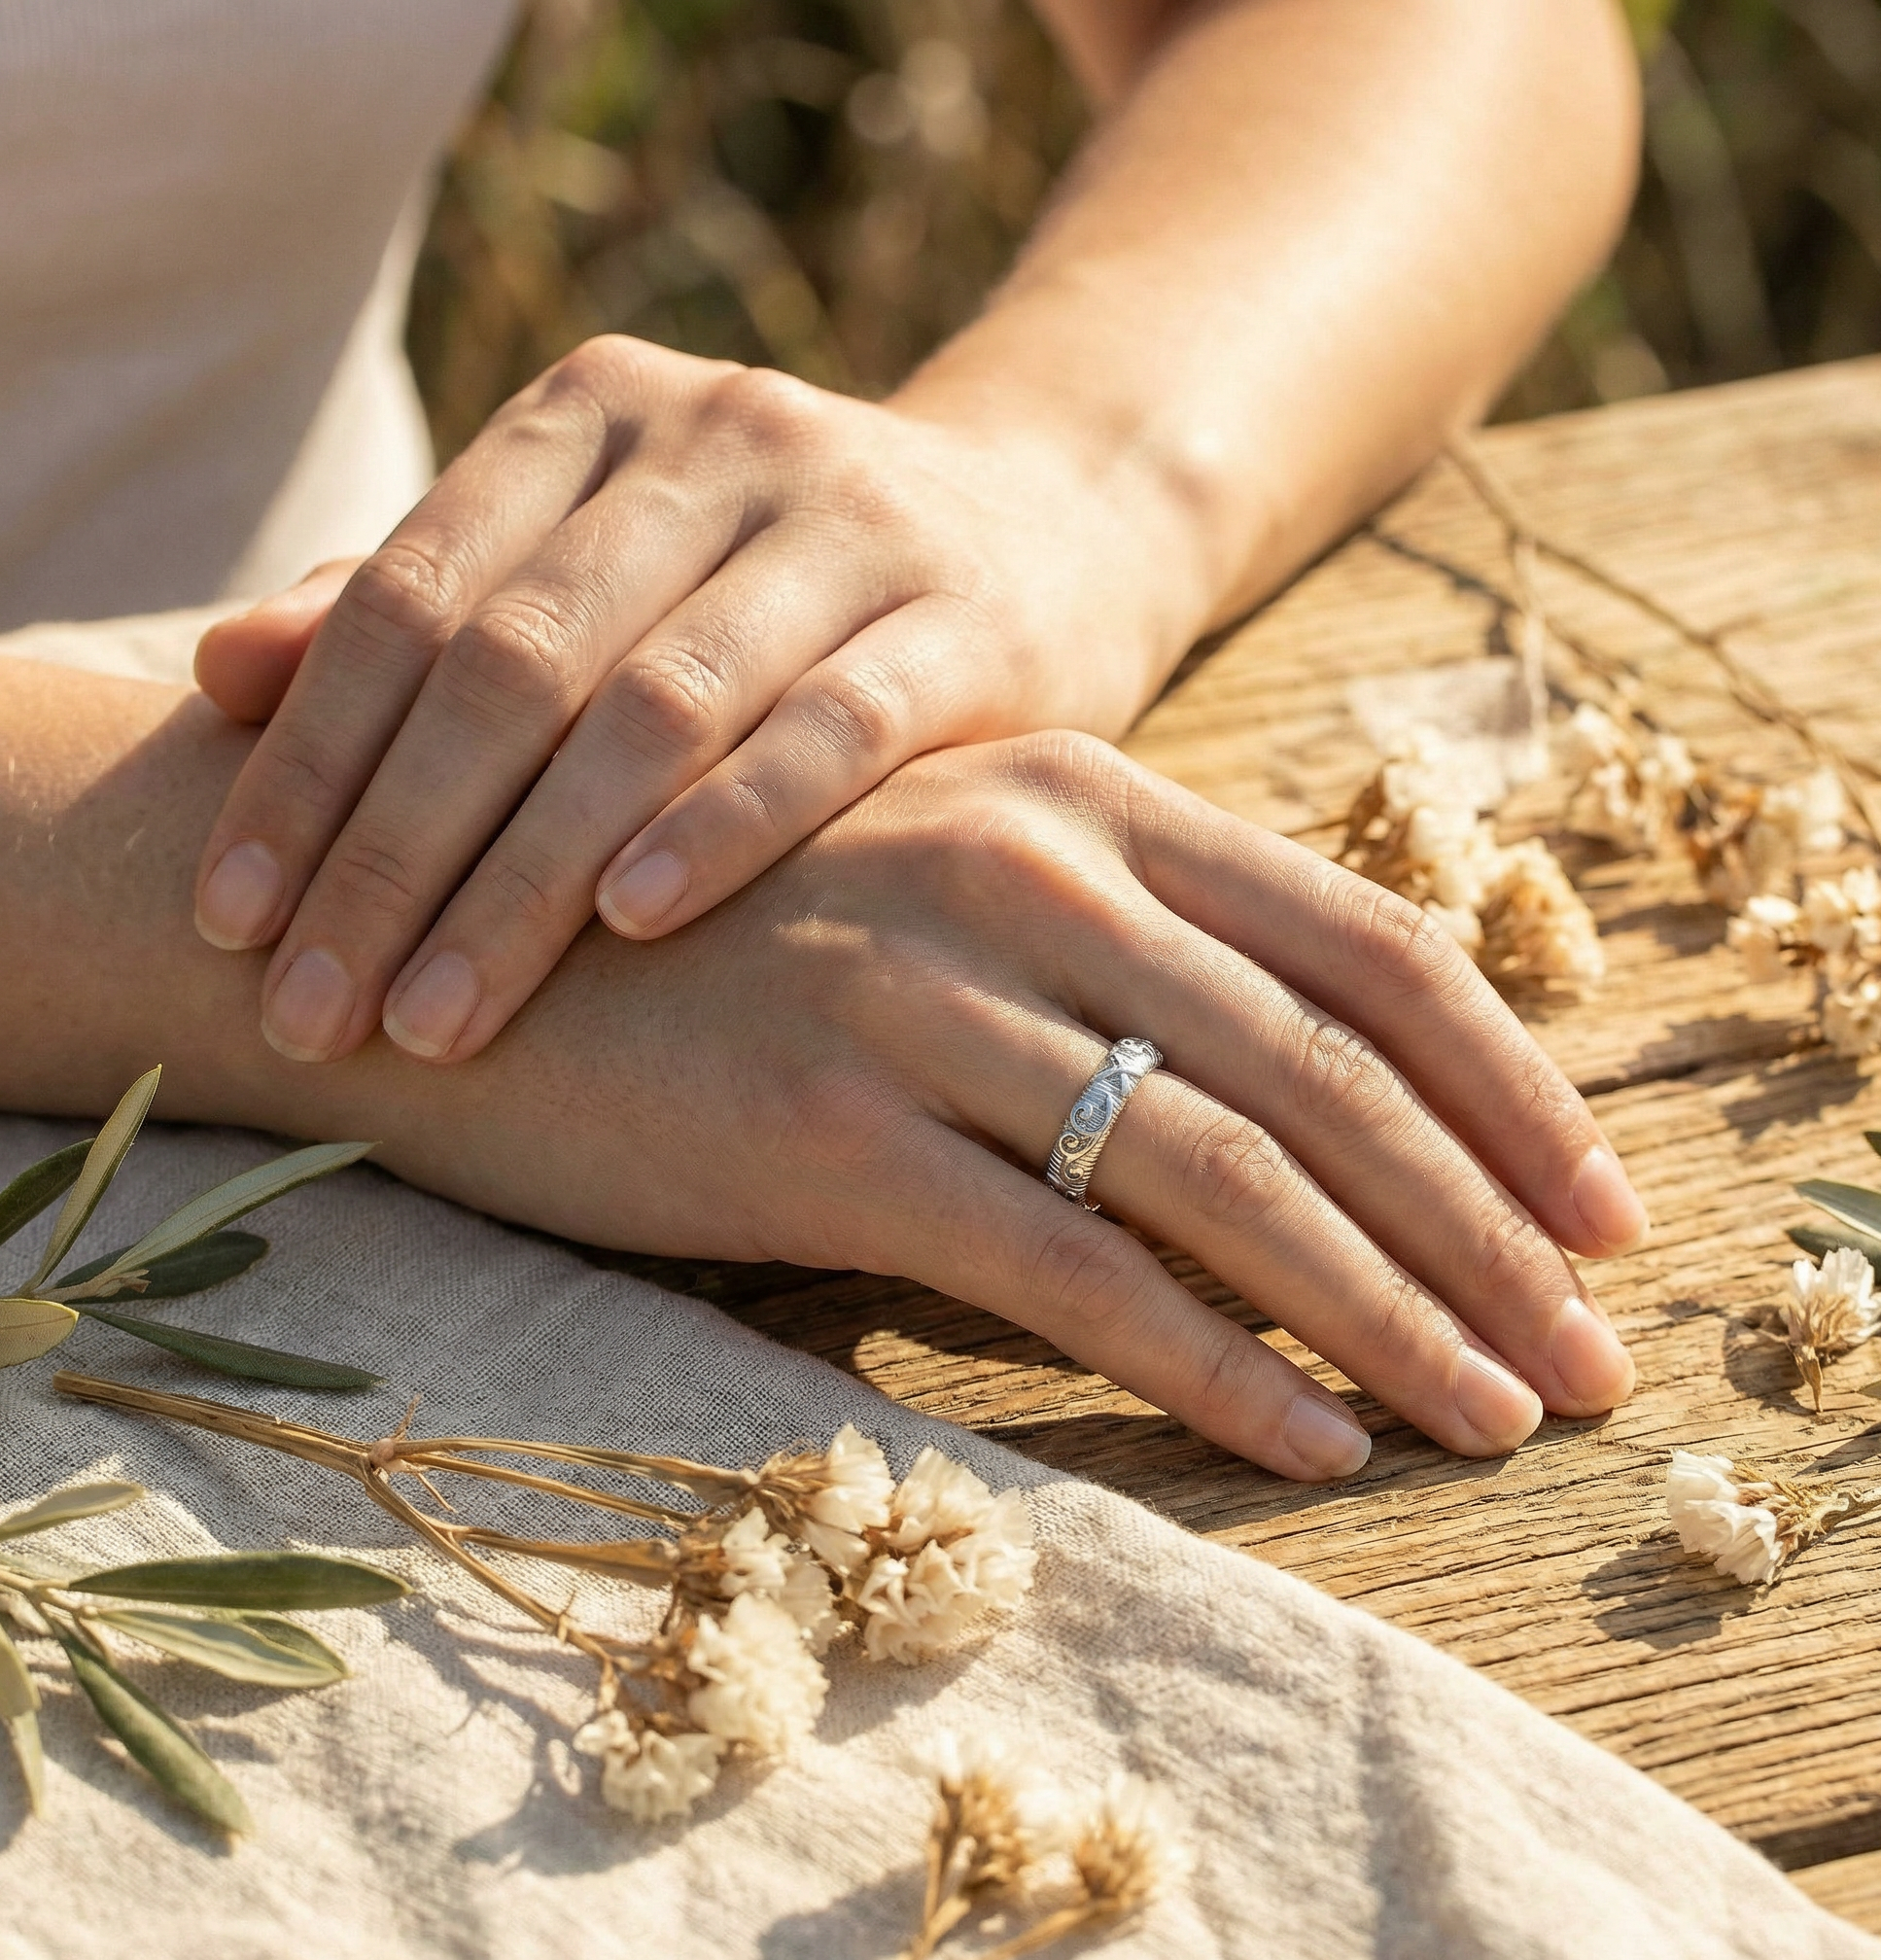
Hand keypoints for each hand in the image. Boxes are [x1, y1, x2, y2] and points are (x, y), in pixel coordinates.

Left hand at [191, 337, 1199, 1067]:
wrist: (1054, 529)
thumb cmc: (784, 584)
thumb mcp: (608, 569)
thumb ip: (429, 608)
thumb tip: (218, 674)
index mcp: (594, 415)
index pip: (407, 594)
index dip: (306, 763)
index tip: (231, 923)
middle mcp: (715, 438)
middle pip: (514, 659)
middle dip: (395, 851)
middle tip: (318, 1010)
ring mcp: (850, 520)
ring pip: (654, 703)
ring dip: (527, 874)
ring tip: (437, 1015)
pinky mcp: (968, 620)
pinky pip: (830, 728)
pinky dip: (723, 822)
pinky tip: (635, 920)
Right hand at [385, 732, 1645, 1477]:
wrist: (471, 930)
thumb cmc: (739, 924)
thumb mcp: (954, 884)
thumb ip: (1127, 953)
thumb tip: (1325, 1096)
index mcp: (1088, 800)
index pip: (1373, 951)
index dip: (1516, 1091)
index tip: (1607, 1214)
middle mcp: (1031, 874)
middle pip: (1335, 1076)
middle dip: (1492, 1234)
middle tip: (1596, 1364)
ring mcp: (927, 995)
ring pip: (1226, 1178)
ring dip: (1388, 1316)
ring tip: (1489, 1419)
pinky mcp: (829, 1128)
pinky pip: (1069, 1266)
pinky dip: (1211, 1365)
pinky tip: (1304, 1446)